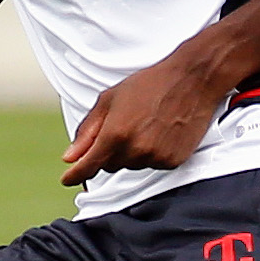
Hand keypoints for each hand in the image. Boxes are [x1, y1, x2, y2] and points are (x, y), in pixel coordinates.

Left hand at [59, 45, 232, 187]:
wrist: (192, 80)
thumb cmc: (149, 85)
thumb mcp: (110, 99)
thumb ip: (87, 131)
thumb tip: (70, 157)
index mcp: (115, 133)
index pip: (89, 165)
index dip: (75, 174)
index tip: (67, 180)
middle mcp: (135, 150)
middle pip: (110, 166)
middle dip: (110, 151)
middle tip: (124, 125)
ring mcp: (156, 157)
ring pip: (132, 166)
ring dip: (132, 152)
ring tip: (146, 125)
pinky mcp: (173, 161)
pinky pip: (153, 165)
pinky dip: (152, 154)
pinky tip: (161, 132)